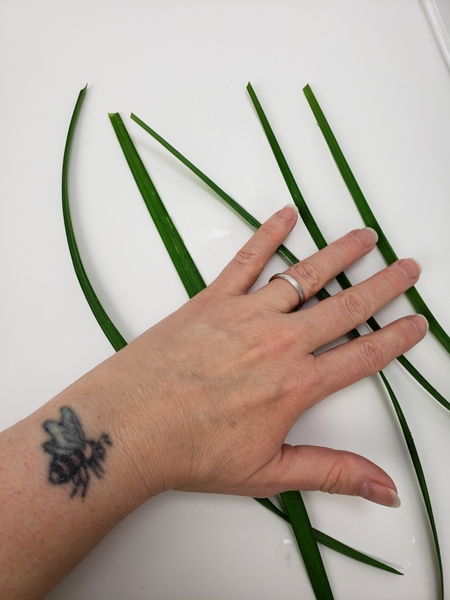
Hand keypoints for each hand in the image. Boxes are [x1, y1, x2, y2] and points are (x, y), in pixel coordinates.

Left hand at [104, 204, 425, 507]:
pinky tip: (287, 215)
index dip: (395, 338)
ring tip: (365, 237)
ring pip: (306, 275)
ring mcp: (246, 315)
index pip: (363, 356)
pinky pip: (247, 259)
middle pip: (346, 307)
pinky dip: (269, 234)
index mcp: (297, 384)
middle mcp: (279, 342)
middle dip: (383, 285)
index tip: (415, 323)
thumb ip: (332, 472)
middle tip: (407, 268)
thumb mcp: (269, 472)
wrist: (130, 427)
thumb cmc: (191, 451)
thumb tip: (383, 489)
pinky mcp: (212, 300)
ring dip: (341, 253)